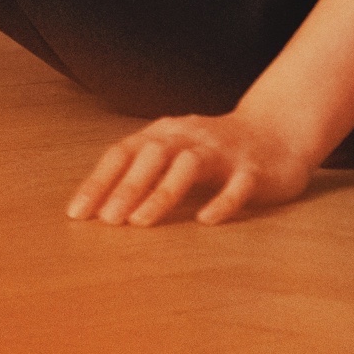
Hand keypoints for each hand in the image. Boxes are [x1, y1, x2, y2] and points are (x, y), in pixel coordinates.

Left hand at [66, 109, 315, 227]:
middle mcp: (190, 137)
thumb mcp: (173, 154)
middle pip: (153, 155)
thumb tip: (96, 210)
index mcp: (165, 133)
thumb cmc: (212, 152)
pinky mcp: (254, 169)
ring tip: (141, 222)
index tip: (77, 214)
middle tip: (107, 220)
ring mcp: (223, 151)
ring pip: (190, 166)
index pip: (124, 152)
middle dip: (128, 186)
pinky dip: (222, 201)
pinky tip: (206, 220)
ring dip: (163, 192)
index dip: (99, 181)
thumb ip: (141, 174)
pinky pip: (237, 184)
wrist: (277, 132)